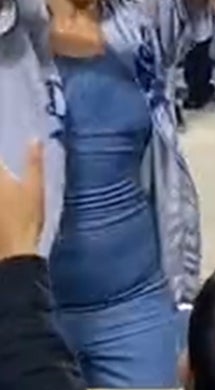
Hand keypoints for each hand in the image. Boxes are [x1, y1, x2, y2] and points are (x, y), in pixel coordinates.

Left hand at [0, 141, 43, 260]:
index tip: (5, 149)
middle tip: (8, 174)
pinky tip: (5, 201)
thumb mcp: (36, 187)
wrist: (14, 250)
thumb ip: (34, 162)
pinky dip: (1, 195)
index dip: (2, 155)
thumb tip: (35, 139)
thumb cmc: (28, 217)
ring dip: (3, 180)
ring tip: (7, 185)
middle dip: (3, 170)